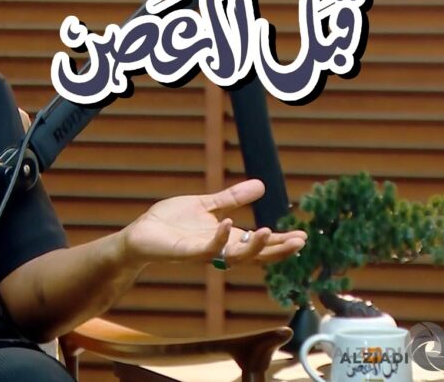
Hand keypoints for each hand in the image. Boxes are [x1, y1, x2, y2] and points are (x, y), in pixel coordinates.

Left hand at [120, 180, 305, 266]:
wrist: (140, 234)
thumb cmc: (170, 223)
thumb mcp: (206, 205)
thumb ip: (232, 198)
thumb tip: (262, 186)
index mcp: (226, 239)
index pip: (258, 244)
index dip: (280, 242)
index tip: (303, 237)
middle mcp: (219, 249)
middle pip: (254, 255)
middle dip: (276, 250)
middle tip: (299, 242)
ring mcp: (203, 253)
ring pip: (234, 257)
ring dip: (252, 247)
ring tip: (267, 232)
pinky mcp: (185, 252)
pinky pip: (206, 249)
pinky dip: (218, 237)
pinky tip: (227, 223)